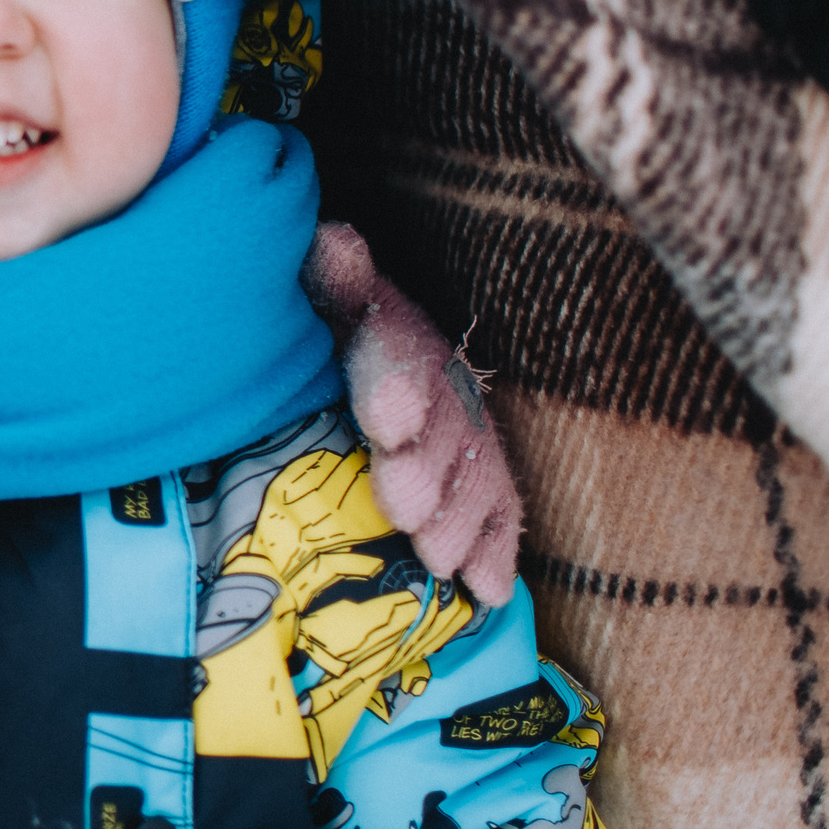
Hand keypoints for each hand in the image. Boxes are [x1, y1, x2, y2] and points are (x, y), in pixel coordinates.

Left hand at [303, 223, 520, 605]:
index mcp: (396, 338)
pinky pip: (501, 515)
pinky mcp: (486, 483)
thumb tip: (332, 239)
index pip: (401, 354)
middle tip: (404, 503)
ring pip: (475, 477)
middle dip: (426, 469)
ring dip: (457, 519)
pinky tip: (485, 589)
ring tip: (435, 554)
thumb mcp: (327, 302)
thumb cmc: (334, 336)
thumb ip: (331, 276)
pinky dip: (495, 552)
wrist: (372, 366)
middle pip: (444, 428)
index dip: (397, 385)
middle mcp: (443, 388)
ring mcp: (471, 438)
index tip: (388, 420)